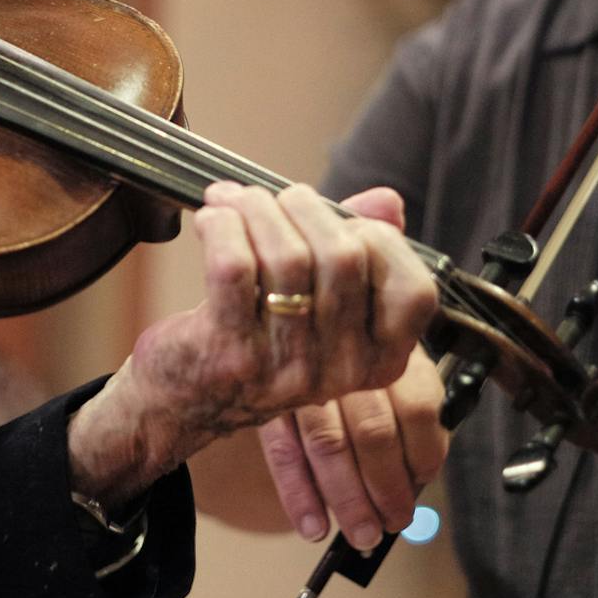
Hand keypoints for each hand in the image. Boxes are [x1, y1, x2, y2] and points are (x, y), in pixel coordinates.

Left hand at [66, 182, 437, 512]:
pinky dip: (222, 226)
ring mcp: (286, 366)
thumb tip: (388, 201)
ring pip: (288, 256)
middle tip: (270, 198)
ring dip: (255, 210)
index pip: (413, 291)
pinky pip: (235, 266)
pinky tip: (213, 220)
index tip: (341, 221)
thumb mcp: (321, 303)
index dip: (379, 238)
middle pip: (344, 257)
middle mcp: (340, 370)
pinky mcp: (231, 353)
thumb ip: (361, 249)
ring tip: (234, 203)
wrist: (185, 399)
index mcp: (377, 360)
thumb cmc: (261, 337)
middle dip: (304, 207)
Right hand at [257, 341, 446, 549]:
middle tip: (394, 522)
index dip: (426, 452)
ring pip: (329, 446)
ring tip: (363, 534)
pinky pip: (283, 453)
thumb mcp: (396, 366)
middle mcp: (348, 359)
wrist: (294, 321)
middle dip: (387, 489)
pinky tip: (313, 526)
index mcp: (391, 348)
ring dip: (348, 500)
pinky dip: (299, 495)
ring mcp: (304, 379)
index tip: (424, 480)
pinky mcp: (269, 400)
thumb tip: (416, 482)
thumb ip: (410, 413)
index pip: (419, 407)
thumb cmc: (359, 360)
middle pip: (374, 433)